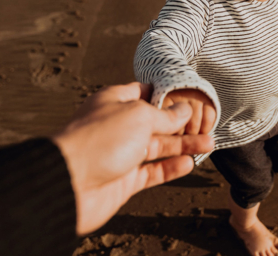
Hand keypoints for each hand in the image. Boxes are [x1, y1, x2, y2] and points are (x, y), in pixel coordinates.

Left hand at [52, 82, 212, 234]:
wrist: (69, 184)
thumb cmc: (99, 140)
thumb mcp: (139, 116)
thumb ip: (165, 115)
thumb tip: (183, 110)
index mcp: (115, 102)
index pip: (144, 92)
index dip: (167, 95)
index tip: (189, 97)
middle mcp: (117, 126)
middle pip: (155, 122)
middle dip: (182, 124)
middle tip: (207, 125)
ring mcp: (120, 153)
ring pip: (158, 147)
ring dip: (183, 146)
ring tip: (208, 144)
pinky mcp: (123, 179)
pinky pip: (152, 171)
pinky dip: (170, 168)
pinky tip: (188, 164)